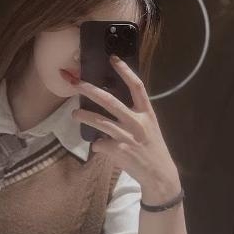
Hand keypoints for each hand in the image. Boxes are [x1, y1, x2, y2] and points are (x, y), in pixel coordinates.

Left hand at [71, 56, 180, 198]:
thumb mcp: (150, 127)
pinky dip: (97, 145)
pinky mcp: (118, 150)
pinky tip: (100, 147)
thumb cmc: (152, 148)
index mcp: (147, 113)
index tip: (113, 59)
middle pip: (110, 101)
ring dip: (83, 116)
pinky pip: (100, 144)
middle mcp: (137, 122)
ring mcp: (127, 136)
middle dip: (90, 90)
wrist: (159, 174)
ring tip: (74, 113)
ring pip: (99, 122)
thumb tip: (110, 105)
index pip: (137, 86)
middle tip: (75, 82)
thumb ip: (134, 115)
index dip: (125, 71)